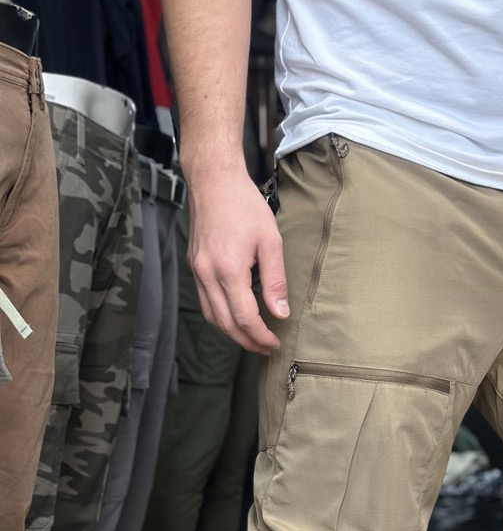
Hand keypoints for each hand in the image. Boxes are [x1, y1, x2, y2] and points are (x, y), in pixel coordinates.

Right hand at [185, 167, 288, 353]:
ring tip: (253, 338)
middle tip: (266, 348)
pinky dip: (220, 317)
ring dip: (232, 333)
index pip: (245, 318)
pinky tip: (236, 318)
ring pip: (212, 317)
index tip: (275, 343)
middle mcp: (207, 275)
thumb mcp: (270, 241)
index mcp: (228, 270)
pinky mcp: (194, 266)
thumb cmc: (244, 206)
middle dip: (247, 341)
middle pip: (225, 324)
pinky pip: (205, 302)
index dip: (261, 336)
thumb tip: (280, 313)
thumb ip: (275, 281)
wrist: (213, 181)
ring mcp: (197, 271)